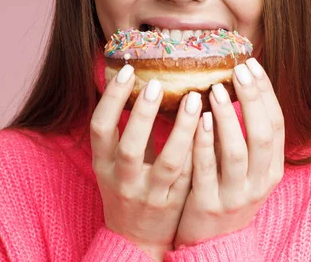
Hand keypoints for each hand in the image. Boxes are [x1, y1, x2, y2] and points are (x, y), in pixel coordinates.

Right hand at [90, 64, 201, 258]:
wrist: (135, 239)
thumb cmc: (126, 188)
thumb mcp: (114, 162)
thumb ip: (126, 130)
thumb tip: (139, 82)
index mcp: (102, 164)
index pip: (99, 127)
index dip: (112, 98)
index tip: (127, 71)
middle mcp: (122, 180)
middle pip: (130, 146)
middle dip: (143, 113)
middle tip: (158, 82)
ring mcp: (150, 194)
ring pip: (169, 162)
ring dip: (182, 129)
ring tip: (194, 99)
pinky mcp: (174, 204)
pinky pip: (190, 175)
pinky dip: (199, 150)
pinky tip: (211, 126)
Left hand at [174, 58, 284, 247]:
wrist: (211, 241)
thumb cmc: (224, 191)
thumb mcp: (243, 166)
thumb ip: (241, 133)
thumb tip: (232, 84)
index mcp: (271, 168)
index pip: (277, 124)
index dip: (265, 92)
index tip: (251, 64)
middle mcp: (259, 181)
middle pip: (263, 134)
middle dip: (252, 99)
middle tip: (238, 70)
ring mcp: (235, 194)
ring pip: (237, 151)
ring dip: (229, 117)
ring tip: (217, 89)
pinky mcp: (208, 204)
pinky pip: (207, 169)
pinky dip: (205, 142)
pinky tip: (200, 119)